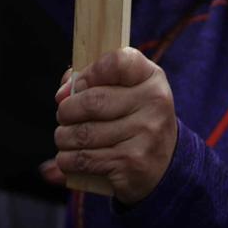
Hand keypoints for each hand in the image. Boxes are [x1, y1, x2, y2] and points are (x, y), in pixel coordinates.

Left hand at [47, 48, 177, 204]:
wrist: (165, 162)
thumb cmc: (135, 116)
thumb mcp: (127, 89)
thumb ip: (93, 79)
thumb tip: (62, 93)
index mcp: (151, 78)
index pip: (117, 62)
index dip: (89, 73)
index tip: (78, 85)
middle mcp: (153, 105)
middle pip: (92, 102)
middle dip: (66, 110)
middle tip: (64, 116)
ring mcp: (145, 136)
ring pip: (83, 134)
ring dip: (63, 137)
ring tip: (65, 137)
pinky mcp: (132, 164)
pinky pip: (84, 159)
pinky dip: (67, 159)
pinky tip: (69, 157)